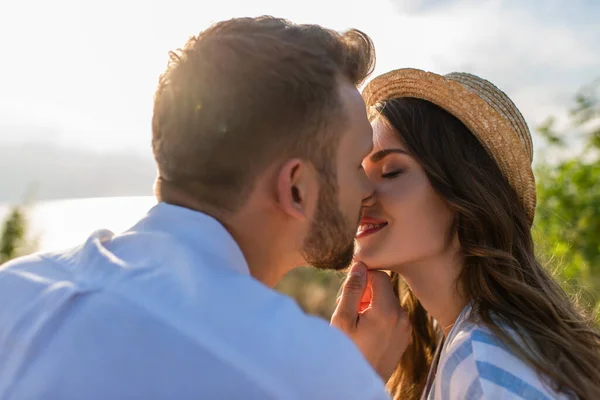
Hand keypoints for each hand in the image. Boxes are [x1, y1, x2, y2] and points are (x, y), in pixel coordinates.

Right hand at [331, 262, 410, 381]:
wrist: (359, 383)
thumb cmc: (346, 351)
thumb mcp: (343, 319)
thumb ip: (353, 290)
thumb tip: (360, 265)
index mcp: (388, 310)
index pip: (381, 276)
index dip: (364, 277)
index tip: (350, 289)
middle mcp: (402, 317)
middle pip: (385, 289)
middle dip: (367, 293)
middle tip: (349, 308)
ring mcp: (406, 329)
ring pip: (388, 303)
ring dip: (372, 305)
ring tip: (356, 322)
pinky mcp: (405, 338)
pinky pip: (393, 317)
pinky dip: (380, 317)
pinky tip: (367, 331)